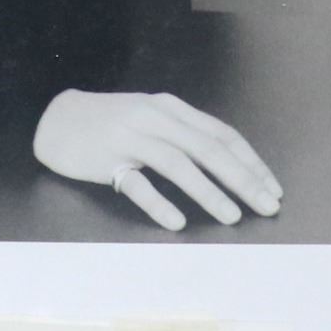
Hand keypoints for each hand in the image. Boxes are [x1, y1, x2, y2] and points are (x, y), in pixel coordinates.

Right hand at [32, 89, 281, 230]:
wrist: (58, 119)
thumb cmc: (111, 122)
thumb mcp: (152, 118)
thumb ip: (185, 135)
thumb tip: (231, 165)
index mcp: (171, 109)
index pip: (221, 134)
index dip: (250, 162)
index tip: (272, 188)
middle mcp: (155, 119)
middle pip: (207, 148)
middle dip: (242, 179)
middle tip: (267, 206)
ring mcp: (130, 138)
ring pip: (177, 163)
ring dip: (208, 191)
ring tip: (232, 216)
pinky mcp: (107, 159)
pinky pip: (136, 183)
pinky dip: (158, 202)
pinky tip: (176, 222)